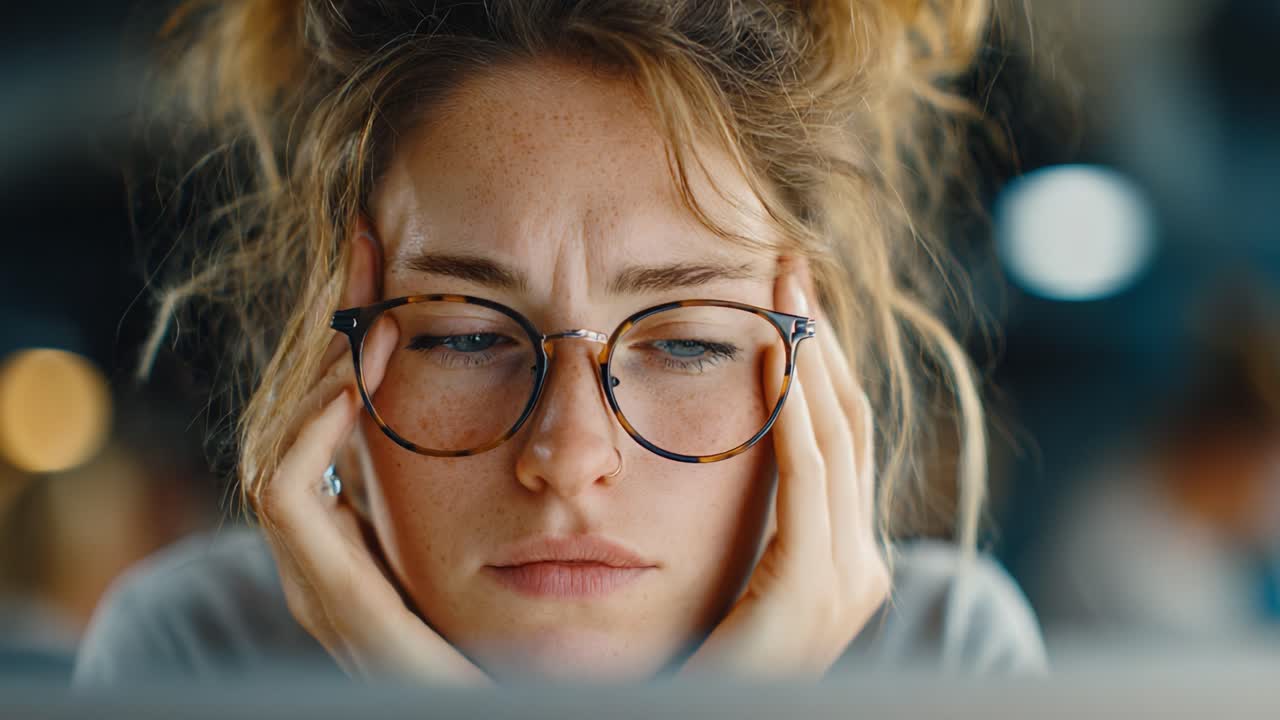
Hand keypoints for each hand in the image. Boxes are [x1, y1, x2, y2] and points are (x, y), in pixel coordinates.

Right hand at [250, 240, 490, 684]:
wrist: (513, 716)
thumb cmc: (528, 655)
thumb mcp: (526, 550)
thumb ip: (521, 493)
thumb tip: (560, 414)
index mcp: (369, 542)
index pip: (342, 419)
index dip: (355, 338)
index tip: (387, 259)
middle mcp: (333, 556)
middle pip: (304, 420)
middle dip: (332, 335)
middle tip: (370, 256)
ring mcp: (323, 577)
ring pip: (282, 445)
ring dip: (322, 372)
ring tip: (369, 316)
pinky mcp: (329, 597)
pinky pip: (286, 493)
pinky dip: (309, 430)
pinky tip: (354, 384)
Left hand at [679, 263, 889, 678]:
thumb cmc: (701, 663)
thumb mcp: (734, 579)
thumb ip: (754, 526)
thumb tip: (733, 451)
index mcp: (845, 559)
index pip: (840, 438)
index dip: (821, 363)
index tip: (792, 299)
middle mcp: (861, 565)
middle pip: (848, 424)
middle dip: (822, 341)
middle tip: (793, 266)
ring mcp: (846, 579)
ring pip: (835, 438)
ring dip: (810, 357)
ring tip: (785, 289)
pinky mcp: (812, 591)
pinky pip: (807, 480)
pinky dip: (793, 413)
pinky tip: (775, 358)